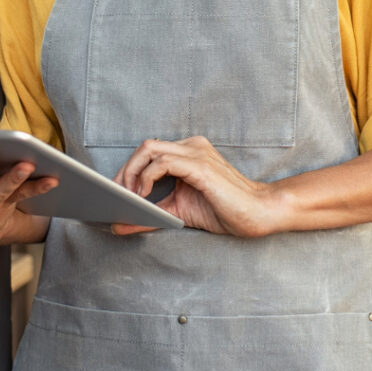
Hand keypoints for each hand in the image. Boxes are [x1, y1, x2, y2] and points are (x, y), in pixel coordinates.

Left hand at [112, 137, 274, 237]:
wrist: (257, 213)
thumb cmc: (224, 210)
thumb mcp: (178, 213)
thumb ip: (150, 216)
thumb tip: (118, 224)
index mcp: (188, 152)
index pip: (149, 151)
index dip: (127, 170)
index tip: (114, 192)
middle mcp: (192, 146)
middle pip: (145, 146)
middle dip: (124, 171)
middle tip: (116, 196)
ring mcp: (197, 153)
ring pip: (150, 149)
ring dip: (132, 173)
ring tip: (128, 197)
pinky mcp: (200, 166)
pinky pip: (164, 163)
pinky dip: (147, 178)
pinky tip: (144, 196)